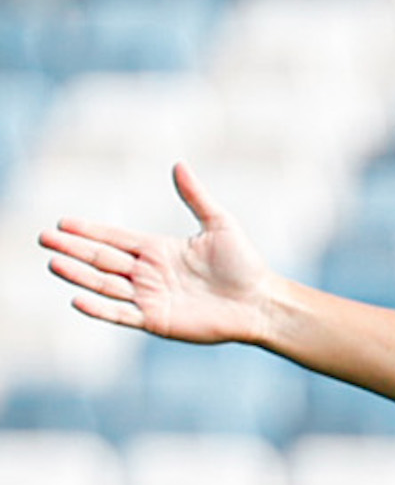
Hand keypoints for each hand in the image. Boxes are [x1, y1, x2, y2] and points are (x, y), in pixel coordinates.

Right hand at [40, 162, 276, 344]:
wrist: (259, 301)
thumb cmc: (244, 263)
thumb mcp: (219, 223)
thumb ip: (195, 196)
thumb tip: (179, 164)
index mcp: (159, 249)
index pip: (116, 238)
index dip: (90, 231)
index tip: (63, 223)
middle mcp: (148, 273)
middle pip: (103, 259)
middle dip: (74, 249)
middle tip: (44, 238)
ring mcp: (149, 297)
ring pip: (105, 284)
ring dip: (79, 275)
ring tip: (53, 263)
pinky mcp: (155, 320)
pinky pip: (121, 314)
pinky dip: (99, 308)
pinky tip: (78, 299)